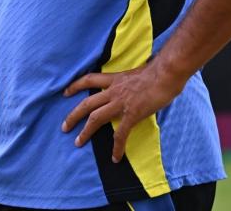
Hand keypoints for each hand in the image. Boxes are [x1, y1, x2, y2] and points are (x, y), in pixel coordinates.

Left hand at [61, 62, 185, 161]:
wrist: (166, 74)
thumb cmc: (157, 71)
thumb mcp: (136, 73)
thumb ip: (129, 81)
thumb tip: (131, 87)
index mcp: (114, 79)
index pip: (89, 79)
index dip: (75, 85)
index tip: (65, 92)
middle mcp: (113, 91)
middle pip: (87, 103)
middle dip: (73, 115)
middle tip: (64, 126)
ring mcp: (121, 103)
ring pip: (96, 118)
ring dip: (85, 131)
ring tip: (78, 142)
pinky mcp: (132, 114)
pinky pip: (121, 134)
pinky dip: (117, 147)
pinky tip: (115, 157)